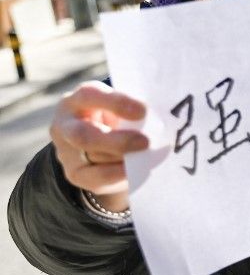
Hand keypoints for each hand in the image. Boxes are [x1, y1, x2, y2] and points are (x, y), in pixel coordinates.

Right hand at [50, 82, 147, 211]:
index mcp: (78, 100)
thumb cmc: (118, 115)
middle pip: (83, 135)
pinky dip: (120, 174)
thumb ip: (133, 111)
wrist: (101, 141)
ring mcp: (66, 152)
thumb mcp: (121, 107)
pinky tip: (136, 171)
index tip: (143, 112)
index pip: (90, 96)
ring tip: (147, 156)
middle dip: (117, 141)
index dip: (116, 103)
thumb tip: (159, 121)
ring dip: (124, 158)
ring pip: (94, 158)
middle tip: (145, 143)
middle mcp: (66, 124)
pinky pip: (97, 178)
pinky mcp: (74, 174)